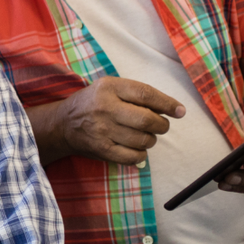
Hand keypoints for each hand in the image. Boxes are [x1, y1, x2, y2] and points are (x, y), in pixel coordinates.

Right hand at [48, 77, 185, 165]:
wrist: (63, 124)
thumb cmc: (94, 104)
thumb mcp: (110, 88)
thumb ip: (138, 94)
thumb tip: (174, 109)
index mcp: (109, 87)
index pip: (145, 94)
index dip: (167, 104)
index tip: (180, 111)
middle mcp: (105, 108)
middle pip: (146, 119)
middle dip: (161, 125)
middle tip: (161, 126)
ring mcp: (102, 130)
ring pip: (142, 139)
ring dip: (151, 140)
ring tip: (145, 136)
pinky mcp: (101, 149)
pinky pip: (132, 156)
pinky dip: (141, 154)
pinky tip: (137, 148)